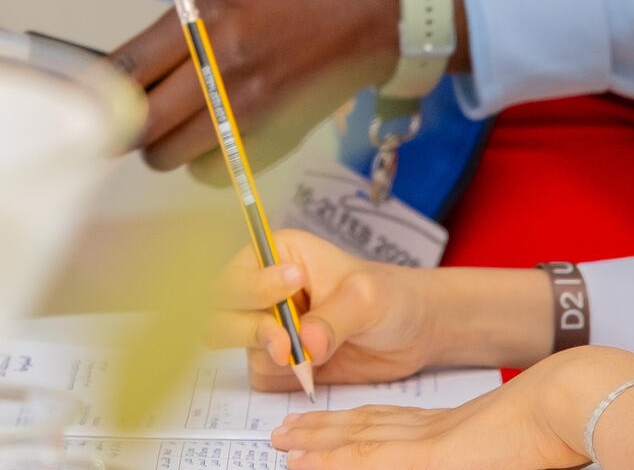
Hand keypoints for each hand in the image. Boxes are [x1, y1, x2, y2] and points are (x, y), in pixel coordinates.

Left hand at [108, 0, 407, 171]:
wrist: (365, 17)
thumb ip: (175, 35)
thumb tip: (127, 74)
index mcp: (203, 23)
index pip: (127, 70)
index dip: (98, 93)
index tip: (86, 103)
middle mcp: (219, 67)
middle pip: (141, 123)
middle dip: (126, 127)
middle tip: (130, 120)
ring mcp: (246, 109)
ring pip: (169, 154)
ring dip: (162, 146)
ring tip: (176, 126)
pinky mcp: (269, 139)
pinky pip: (210, 172)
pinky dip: (202, 164)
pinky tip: (212, 140)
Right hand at [208, 229, 436, 388]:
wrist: (413, 333)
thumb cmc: (391, 297)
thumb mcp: (368, 298)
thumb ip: (333, 319)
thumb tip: (304, 344)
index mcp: (276, 255)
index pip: (237, 271)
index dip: (253, 286)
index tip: (292, 288)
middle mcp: (263, 291)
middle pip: (219, 311)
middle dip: (250, 330)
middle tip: (286, 344)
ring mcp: (269, 328)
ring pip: (238, 348)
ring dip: (269, 357)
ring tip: (309, 360)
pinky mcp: (280, 363)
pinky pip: (261, 376)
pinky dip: (280, 379)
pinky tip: (311, 371)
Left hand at [270, 346, 633, 469]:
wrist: (579, 399)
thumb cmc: (569, 421)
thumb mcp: (517, 442)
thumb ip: (489, 446)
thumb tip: (486, 448)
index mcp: (458, 427)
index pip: (394, 424)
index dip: (356, 425)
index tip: (328, 426)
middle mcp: (439, 429)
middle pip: (369, 428)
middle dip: (326, 434)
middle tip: (287, 432)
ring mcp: (434, 442)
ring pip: (360, 443)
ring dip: (319, 446)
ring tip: (284, 443)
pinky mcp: (434, 457)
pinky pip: (372, 459)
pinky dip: (336, 461)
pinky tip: (305, 461)